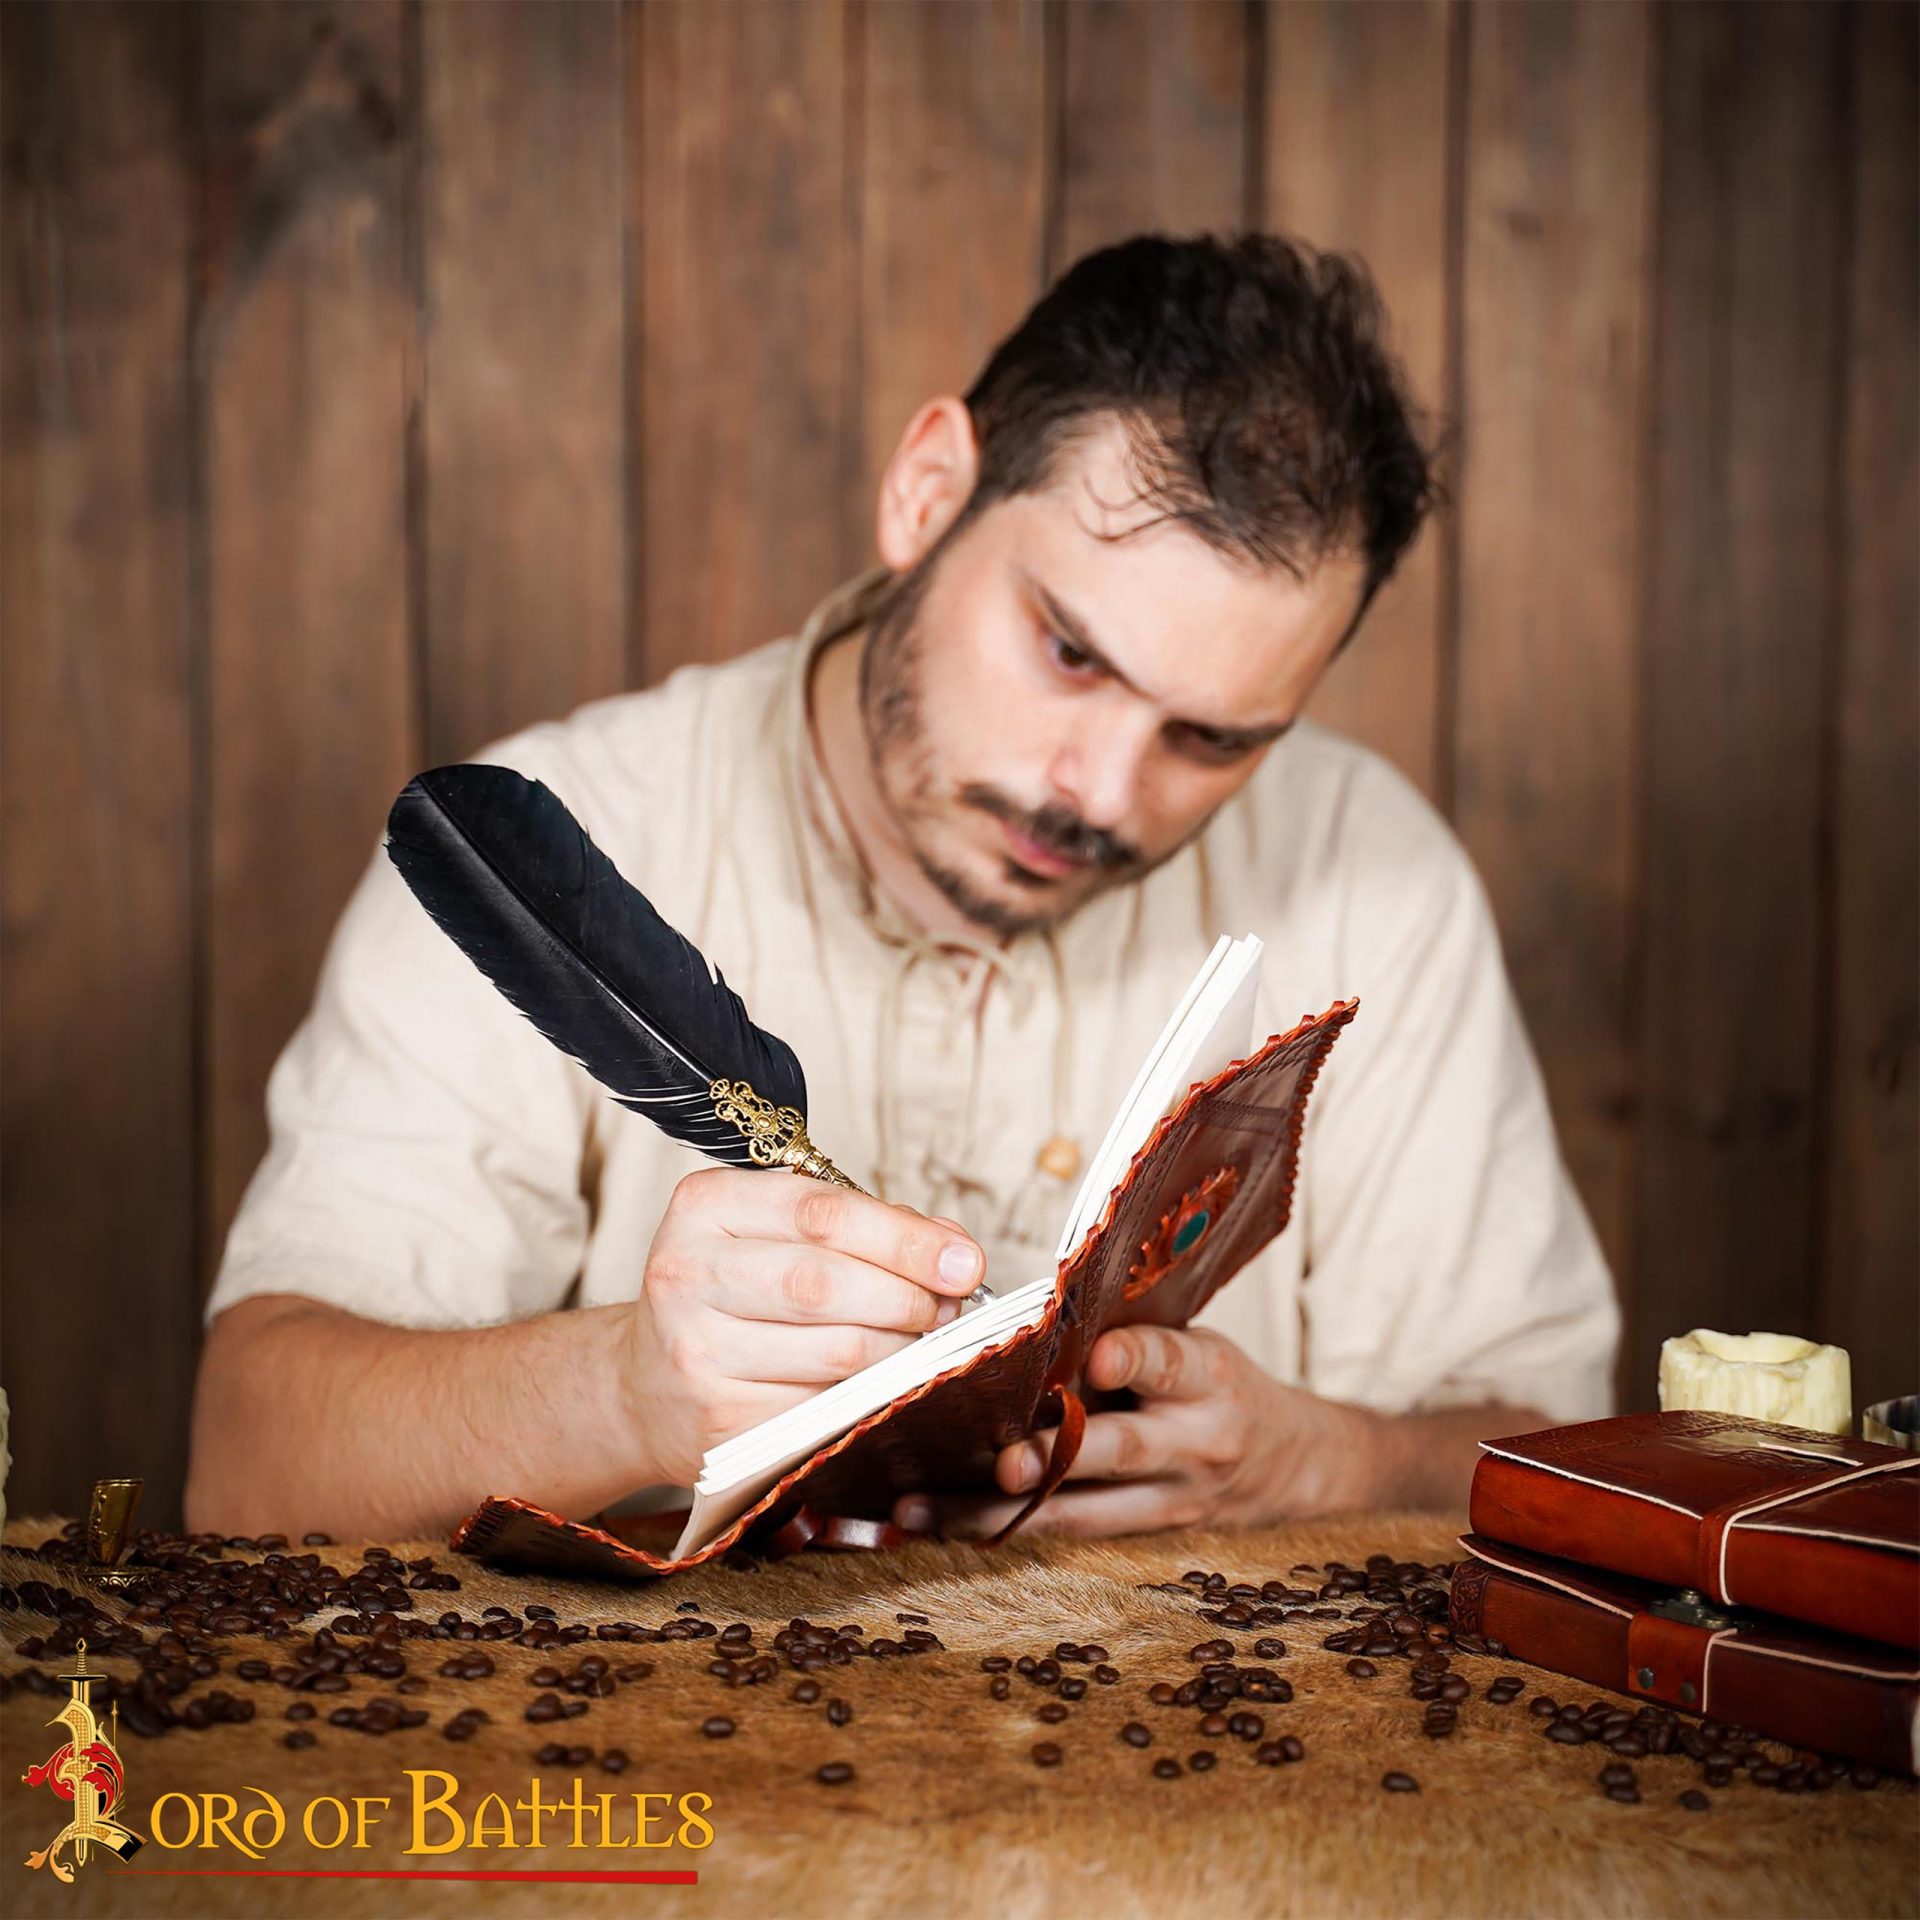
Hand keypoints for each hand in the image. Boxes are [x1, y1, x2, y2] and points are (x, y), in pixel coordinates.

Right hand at [621, 1170, 984, 1485]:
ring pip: (836, 1351)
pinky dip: (870, 1394)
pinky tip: (882, 1383)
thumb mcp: (774, 1234)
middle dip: (909, 1295)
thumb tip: (953, 1249)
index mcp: (704, 1207)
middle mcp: (686, 1273)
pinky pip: (824, 1406)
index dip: (905, 1238)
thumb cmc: (732, 1293)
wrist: (645, 1386)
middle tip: (949, 1305)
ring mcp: (697, 1353)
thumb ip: (862, 1227)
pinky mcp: (719, 1424)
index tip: (965, 1260)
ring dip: (901, 1348)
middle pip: (826, 1282)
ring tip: (923, 1340)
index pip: (821, 1213)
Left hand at [891, 1324, 1384, 1539]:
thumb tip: (1034, 1321)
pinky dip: (999, 1529)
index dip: (1134, 1358)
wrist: (1294, 1465)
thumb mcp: (1197, 1344)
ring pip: (1076, 1512)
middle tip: (1002, 1458)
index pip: (1171, 1360)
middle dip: (1055, 1455)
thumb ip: (1131, 1335)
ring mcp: (1171, 1499)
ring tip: (921, 1506)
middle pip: (1119, 1451)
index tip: (1097, 1355)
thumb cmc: (1220, 1385)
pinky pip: (1066, 1536)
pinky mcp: (1145, 1536)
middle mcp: (1195, 1442)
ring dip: (994, 1509)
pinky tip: (937, 1526)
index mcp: (1209, 1376)